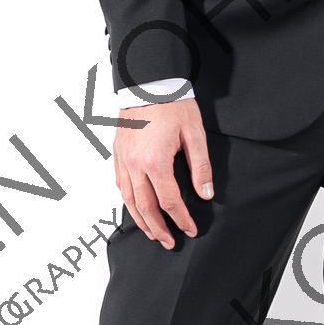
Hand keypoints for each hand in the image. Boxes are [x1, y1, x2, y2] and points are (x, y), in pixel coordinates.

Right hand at [114, 96, 213, 245]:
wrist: (149, 82)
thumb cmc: (172, 104)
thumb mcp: (195, 134)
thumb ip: (200, 167)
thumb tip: (205, 193)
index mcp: (155, 162)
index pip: (169, 201)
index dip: (181, 219)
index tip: (190, 230)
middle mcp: (135, 164)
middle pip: (145, 207)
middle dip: (158, 228)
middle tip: (169, 242)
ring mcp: (123, 159)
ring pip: (128, 199)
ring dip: (140, 220)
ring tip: (152, 233)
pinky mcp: (118, 153)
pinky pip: (120, 184)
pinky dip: (128, 201)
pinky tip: (135, 208)